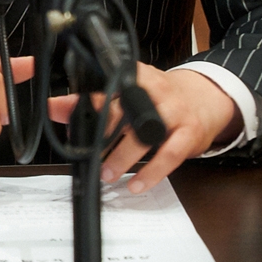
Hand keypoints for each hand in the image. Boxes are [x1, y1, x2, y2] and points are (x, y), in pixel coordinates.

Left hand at [47, 63, 236, 193]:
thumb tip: (56, 108)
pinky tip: (136, 184)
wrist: (206, 99)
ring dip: (122, 157)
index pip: (105, 87)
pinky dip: (151, 173)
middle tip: (84, 152)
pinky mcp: (189, 134)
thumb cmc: (159, 98)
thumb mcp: (129, 93)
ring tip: (106, 173)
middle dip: (100, 133)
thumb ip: (94, 101)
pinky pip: (169, 156)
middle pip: (122, 110)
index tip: (64, 116)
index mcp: (135, 76)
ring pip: (144, 135)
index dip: (83, 102)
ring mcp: (174, 112)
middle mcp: (155, 91)